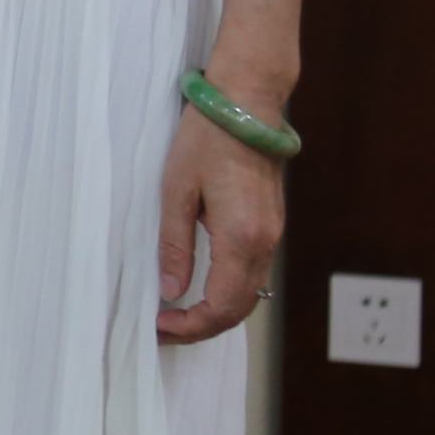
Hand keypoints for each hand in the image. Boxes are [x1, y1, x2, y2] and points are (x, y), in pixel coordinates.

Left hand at [158, 90, 287, 343]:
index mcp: (241, 238)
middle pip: (241, 308)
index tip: (160, 328)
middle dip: (203, 326)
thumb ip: (175, 245)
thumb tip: (171, 292)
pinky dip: (230, 291)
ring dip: (217, 311)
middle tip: (165, 329)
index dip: (192, 326)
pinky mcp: (272, 225)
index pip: (223, 306)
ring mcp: (273, 235)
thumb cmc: (206, 140)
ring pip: (251, 293)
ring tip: (177, 314)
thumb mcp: (176, 191)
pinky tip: (201, 287)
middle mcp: (265, 243)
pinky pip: (254, 272)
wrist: (247, 105)